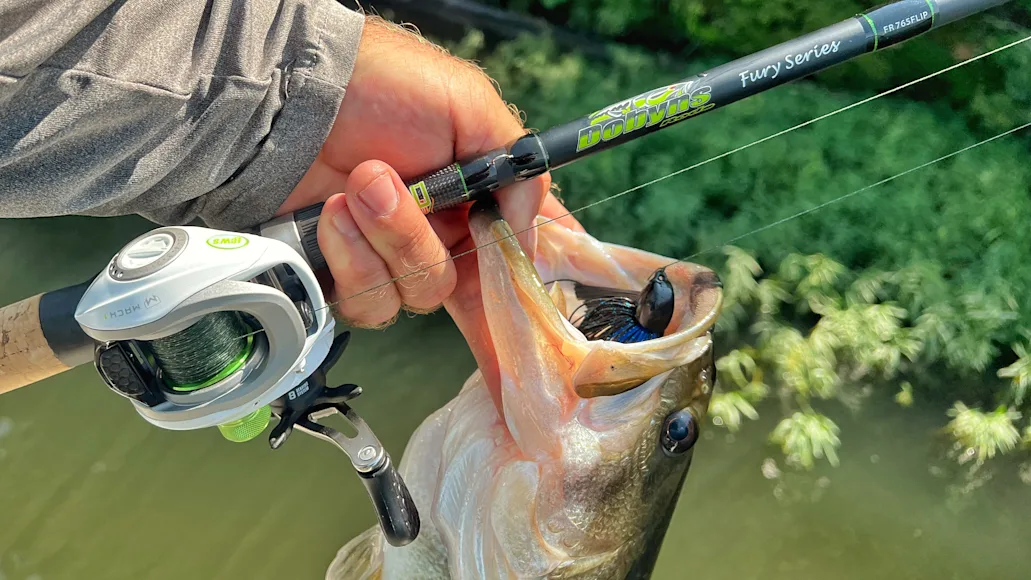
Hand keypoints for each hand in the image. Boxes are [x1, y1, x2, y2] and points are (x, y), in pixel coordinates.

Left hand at [275, 16, 583, 401]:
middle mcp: (443, 234)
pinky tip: (333, 214)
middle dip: (428, 242)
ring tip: (360, 186)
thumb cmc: (384, 85)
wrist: (294, 92)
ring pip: (419, 294)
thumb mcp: (469, 106)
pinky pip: (367, 301)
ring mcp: (392, 257)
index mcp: (479, 198)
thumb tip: (529, 230)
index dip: (532, 285)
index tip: (539, 312)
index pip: (521, 252)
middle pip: (469, 289)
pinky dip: (352, 258)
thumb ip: (514, 171)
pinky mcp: (345, 274)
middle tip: (405, 193)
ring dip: (391, 239)